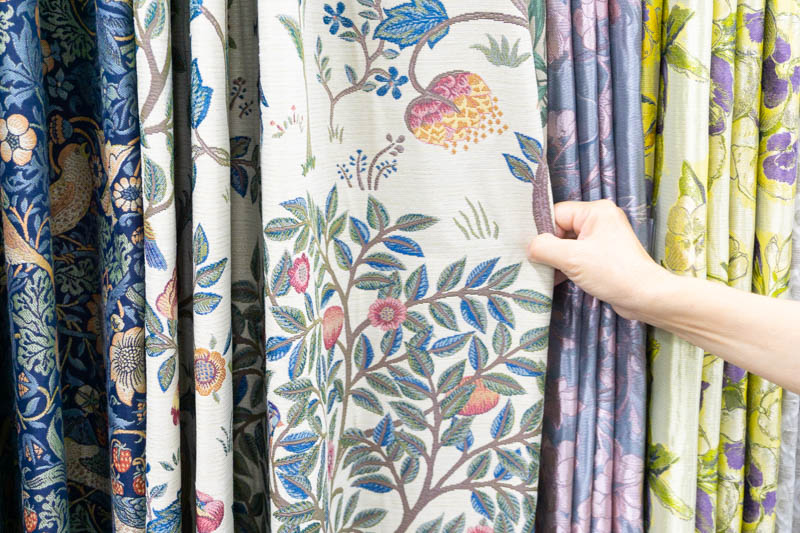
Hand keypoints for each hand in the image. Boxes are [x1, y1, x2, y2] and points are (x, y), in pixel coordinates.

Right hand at [528, 200, 665, 319]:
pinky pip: (577, 255)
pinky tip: (557, 279)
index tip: (534, 250)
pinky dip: (566, 266)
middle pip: (560, 228)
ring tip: (549, 273)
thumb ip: (544, 248)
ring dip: (557, 259)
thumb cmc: (615, 273)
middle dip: (549, 248)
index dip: (542, 231)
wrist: (646, 297)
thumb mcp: (572, 259)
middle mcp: (600, 220)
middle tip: (540, 264)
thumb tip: (530, 247)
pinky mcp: (603, 255)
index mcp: (596, 211)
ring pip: (567, 244)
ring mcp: (602, 238)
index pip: (556, 213)